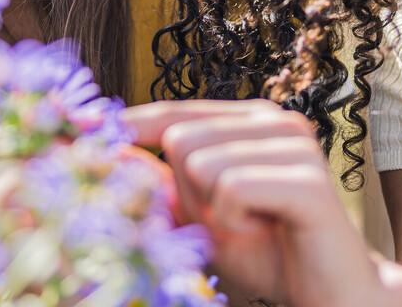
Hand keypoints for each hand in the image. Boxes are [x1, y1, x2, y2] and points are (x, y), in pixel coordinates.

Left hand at [125, 99, 384, 306]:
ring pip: (199, 161)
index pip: (172, 112)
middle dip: (189, 194)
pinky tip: (265, 231)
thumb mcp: (199, 216)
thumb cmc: (266, 253)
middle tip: (230, 223)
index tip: (70, 122)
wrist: (332, 295)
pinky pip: (229, 188)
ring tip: (252, 228)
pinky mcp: (307, 178)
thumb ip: (159, 184)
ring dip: (214, 212)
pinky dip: (234, 222)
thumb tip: (100, 148)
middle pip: (179, 137)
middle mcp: (274, 120)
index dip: (127, 126)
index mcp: (249, 120)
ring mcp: (295, 144)